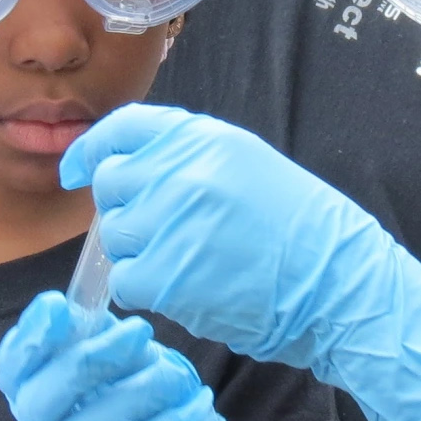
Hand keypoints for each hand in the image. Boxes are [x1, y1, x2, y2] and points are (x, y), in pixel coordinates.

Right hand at [0, 292, 313, 420]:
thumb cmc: (153, 415)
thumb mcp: (128, 365)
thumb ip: (101, 334)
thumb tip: (82, 301)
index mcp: (40, 398)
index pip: (10, 370)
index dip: (28, 338)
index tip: (58, 305)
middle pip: (40, 400)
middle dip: (90, 359)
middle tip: (140, 331)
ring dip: (137, 392)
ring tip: (178, 374)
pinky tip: (192, 405)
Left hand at [62, 104, 420, 420]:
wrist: (341, 284)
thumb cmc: (302, 235)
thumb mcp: (247, 168)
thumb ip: (188, 162)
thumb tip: (124, 175)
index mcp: (205, 138)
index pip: (124, 128)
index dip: (93, 150)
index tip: (79, 172)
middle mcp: (183, 170)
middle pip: (112, 184)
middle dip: (126, 212)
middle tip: (165, 237)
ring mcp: (172, 220)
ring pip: (115, 237)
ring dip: (140, 256)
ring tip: (191, 265)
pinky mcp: (166, 272)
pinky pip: (125, 281)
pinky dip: (146, 292)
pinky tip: (186, 290)